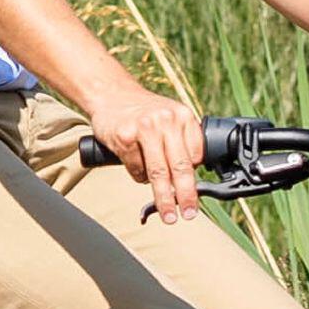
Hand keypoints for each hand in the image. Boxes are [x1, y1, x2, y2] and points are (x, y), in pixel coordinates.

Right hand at [82, 79, 206, 223]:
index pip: (197, 155)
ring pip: (159, 172)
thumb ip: (182, 140)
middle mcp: (167, 120)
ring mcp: (145, 127)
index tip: (196, 196)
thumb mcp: (170, 117)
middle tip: (189, 214)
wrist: (111, 94)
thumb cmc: (144, 112)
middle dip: (186, 195)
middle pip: (181, 166)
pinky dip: (139, 177)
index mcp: (183, 116)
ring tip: (168, 214)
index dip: (195, 177)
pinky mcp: (125, 136)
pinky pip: (137, 169)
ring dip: (164, 198)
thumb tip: (194, 176)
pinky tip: (138, 171)